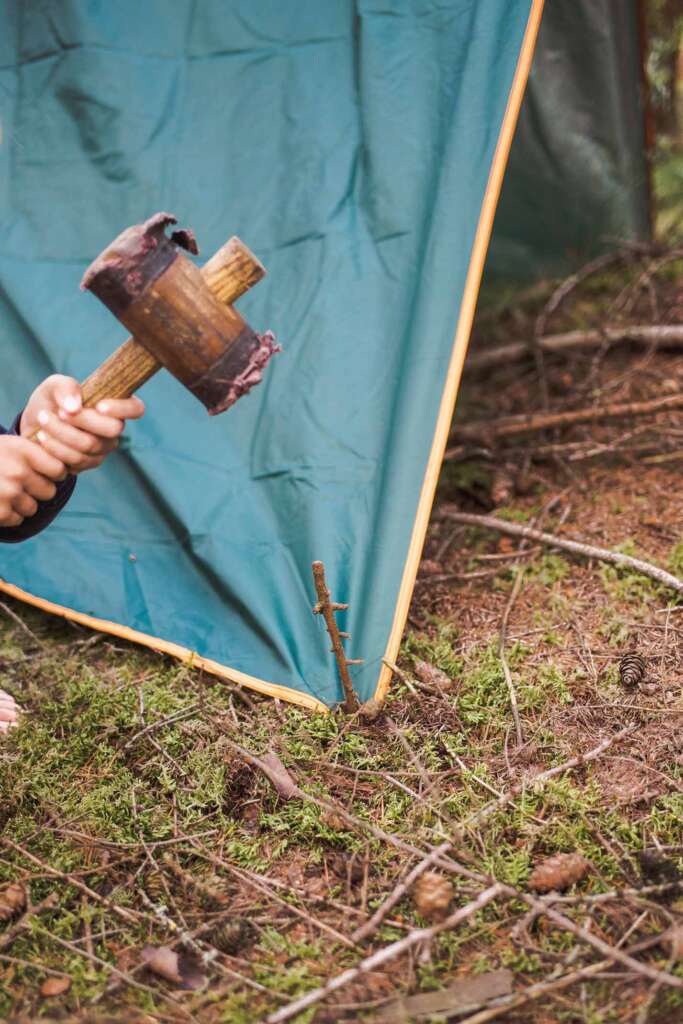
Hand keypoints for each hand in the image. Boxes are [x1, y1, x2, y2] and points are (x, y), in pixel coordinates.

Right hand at [0, 435, 65, 527]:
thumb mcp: (10, 445)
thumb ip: (37, 453)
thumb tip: (71, 463)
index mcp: (23, 450)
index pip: (59, 470)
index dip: (53, 474)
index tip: (43, 472)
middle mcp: (18, 471)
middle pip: (49, 491)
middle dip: (38, 490)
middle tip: (21, 483)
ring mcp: (9, 492)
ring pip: (34, 507)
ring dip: (23, 503)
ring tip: (5, 491)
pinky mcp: (0, 511)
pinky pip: (18, 519)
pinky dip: (10, 514)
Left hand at [20, 375, 143, 474]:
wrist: (35, 424)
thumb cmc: (52, 400)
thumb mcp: (54, 385)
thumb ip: (66, 387)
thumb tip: (75, 407)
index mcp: (114, 405)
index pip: (136, 408)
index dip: (122, 409)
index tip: (99, 406)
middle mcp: (114, 428)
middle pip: (112, 429)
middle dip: (82, 420)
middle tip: (59, 412)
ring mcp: (103, 448)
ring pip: (90, 445)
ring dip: (62, 432)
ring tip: (43, 420)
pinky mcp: (89, 463)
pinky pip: (77, 460)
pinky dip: (56, 447)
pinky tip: (43, 437)